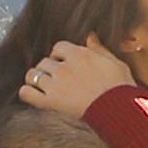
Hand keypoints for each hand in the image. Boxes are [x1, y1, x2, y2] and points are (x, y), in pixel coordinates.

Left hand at [17, 39, 137, 118]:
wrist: (119, 111)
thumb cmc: (121, 88)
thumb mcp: (115, 63)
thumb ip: (99, 49)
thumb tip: (90, 36)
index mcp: (79, 54)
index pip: (58, 47)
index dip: (59, 55)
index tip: (64, 62)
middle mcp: (63, 67)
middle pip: (44, 61)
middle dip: (48, 68)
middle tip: (55, 78)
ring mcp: (54, 84)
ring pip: (32, 74)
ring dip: (36, 79)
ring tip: (43, 86)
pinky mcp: (49, 102)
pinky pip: (26, 93)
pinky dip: (27, 92)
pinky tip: (32, 95)